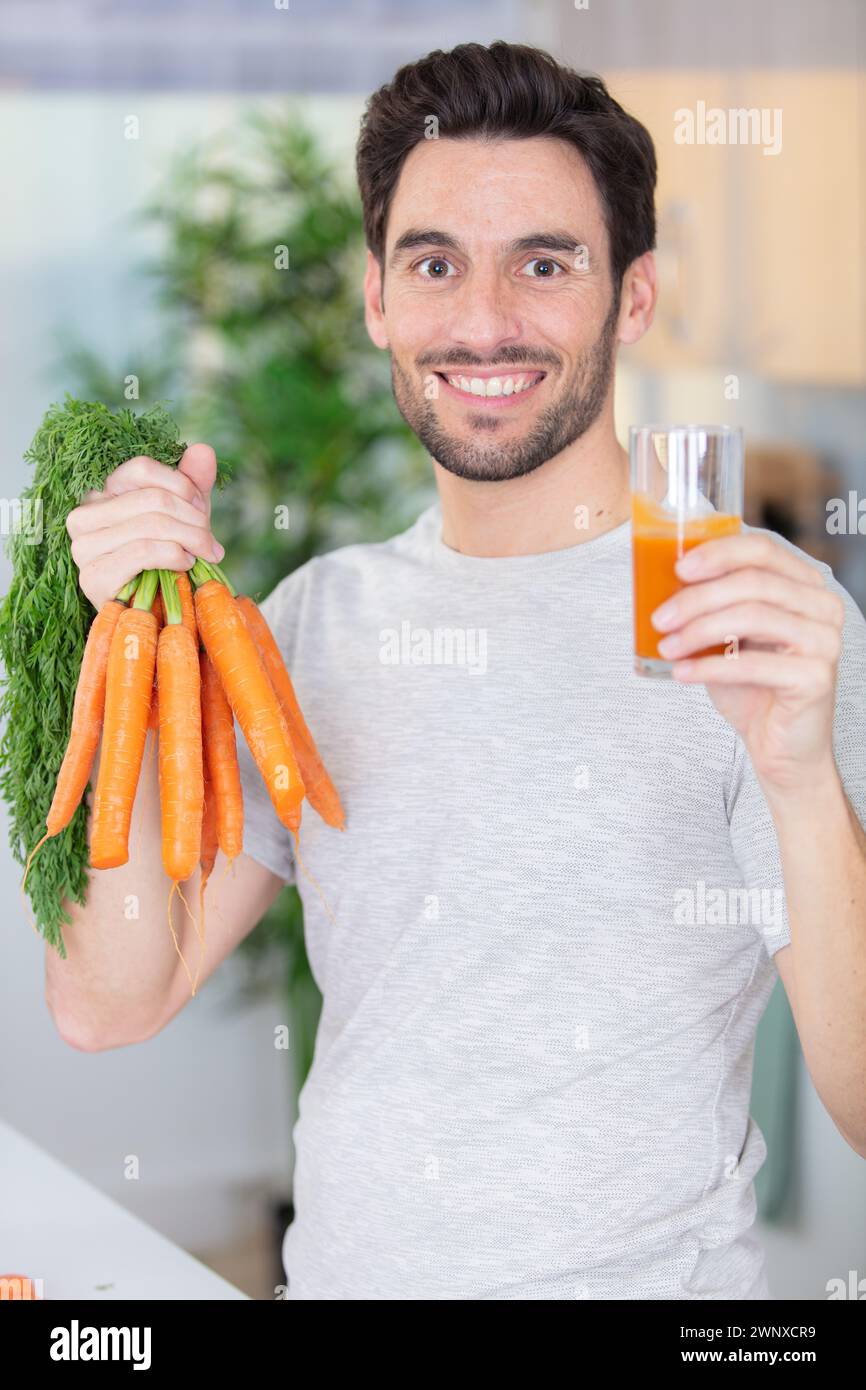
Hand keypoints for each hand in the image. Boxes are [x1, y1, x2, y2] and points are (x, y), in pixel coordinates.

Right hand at [66, 443, 223, 610]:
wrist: (156, 615)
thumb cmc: (167, 563)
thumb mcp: (184, 517)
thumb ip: (192, 483)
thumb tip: (202, 450)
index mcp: (102, 494)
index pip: (141, 469)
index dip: (181, 485)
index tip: (202, 507)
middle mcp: (84, 516)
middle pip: (152, 498)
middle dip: (193, 519)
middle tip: (212, 542)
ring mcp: (84, 547)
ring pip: (151, 524)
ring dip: (190, 539)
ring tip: (205, 554)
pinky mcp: (92, 576)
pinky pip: (143, 551)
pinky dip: (174, 555)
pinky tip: (186, 564)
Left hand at [650, 532, 844, 794]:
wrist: (780, 744)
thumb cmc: (752, 686)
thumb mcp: (728, 636)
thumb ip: (711, 605)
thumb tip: (660, 580)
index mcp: (804, 584)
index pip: (762, 549)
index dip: (718, 553)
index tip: (678, 568)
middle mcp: (822, 606)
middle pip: (753, 582)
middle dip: (697, 598)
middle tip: (660, 618)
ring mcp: (824, 641)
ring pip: (752, 616)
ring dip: (699, 630)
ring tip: (666, 647)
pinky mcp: (816, 677)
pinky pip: (753, 664)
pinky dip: (709, 667)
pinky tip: (682, 674)